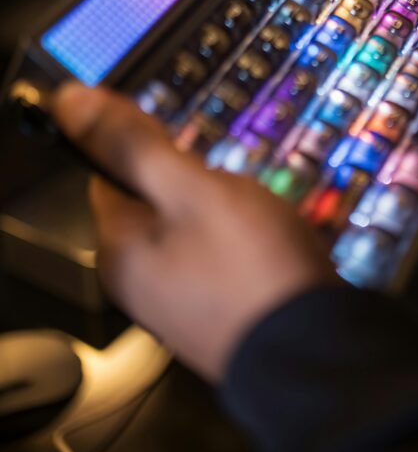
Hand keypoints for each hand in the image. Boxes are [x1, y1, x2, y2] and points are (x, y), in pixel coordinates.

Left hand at [52, 83, 337, 382]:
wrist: (313, 351)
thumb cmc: (249, 264)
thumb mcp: (191, 190)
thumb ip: (133, 144)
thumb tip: (69, 99)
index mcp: (118, 249)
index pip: (109, 173)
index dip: (145, 145)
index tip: (187, 136)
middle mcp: (137, 282)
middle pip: (155, 202)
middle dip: (195, 180)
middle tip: (235, 181)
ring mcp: (177, 304)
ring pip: (192, 228)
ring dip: (223, 208)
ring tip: (260, 209)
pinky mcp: (215, 315)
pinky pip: (218, 258)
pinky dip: (241, 240)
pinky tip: (271, 240)